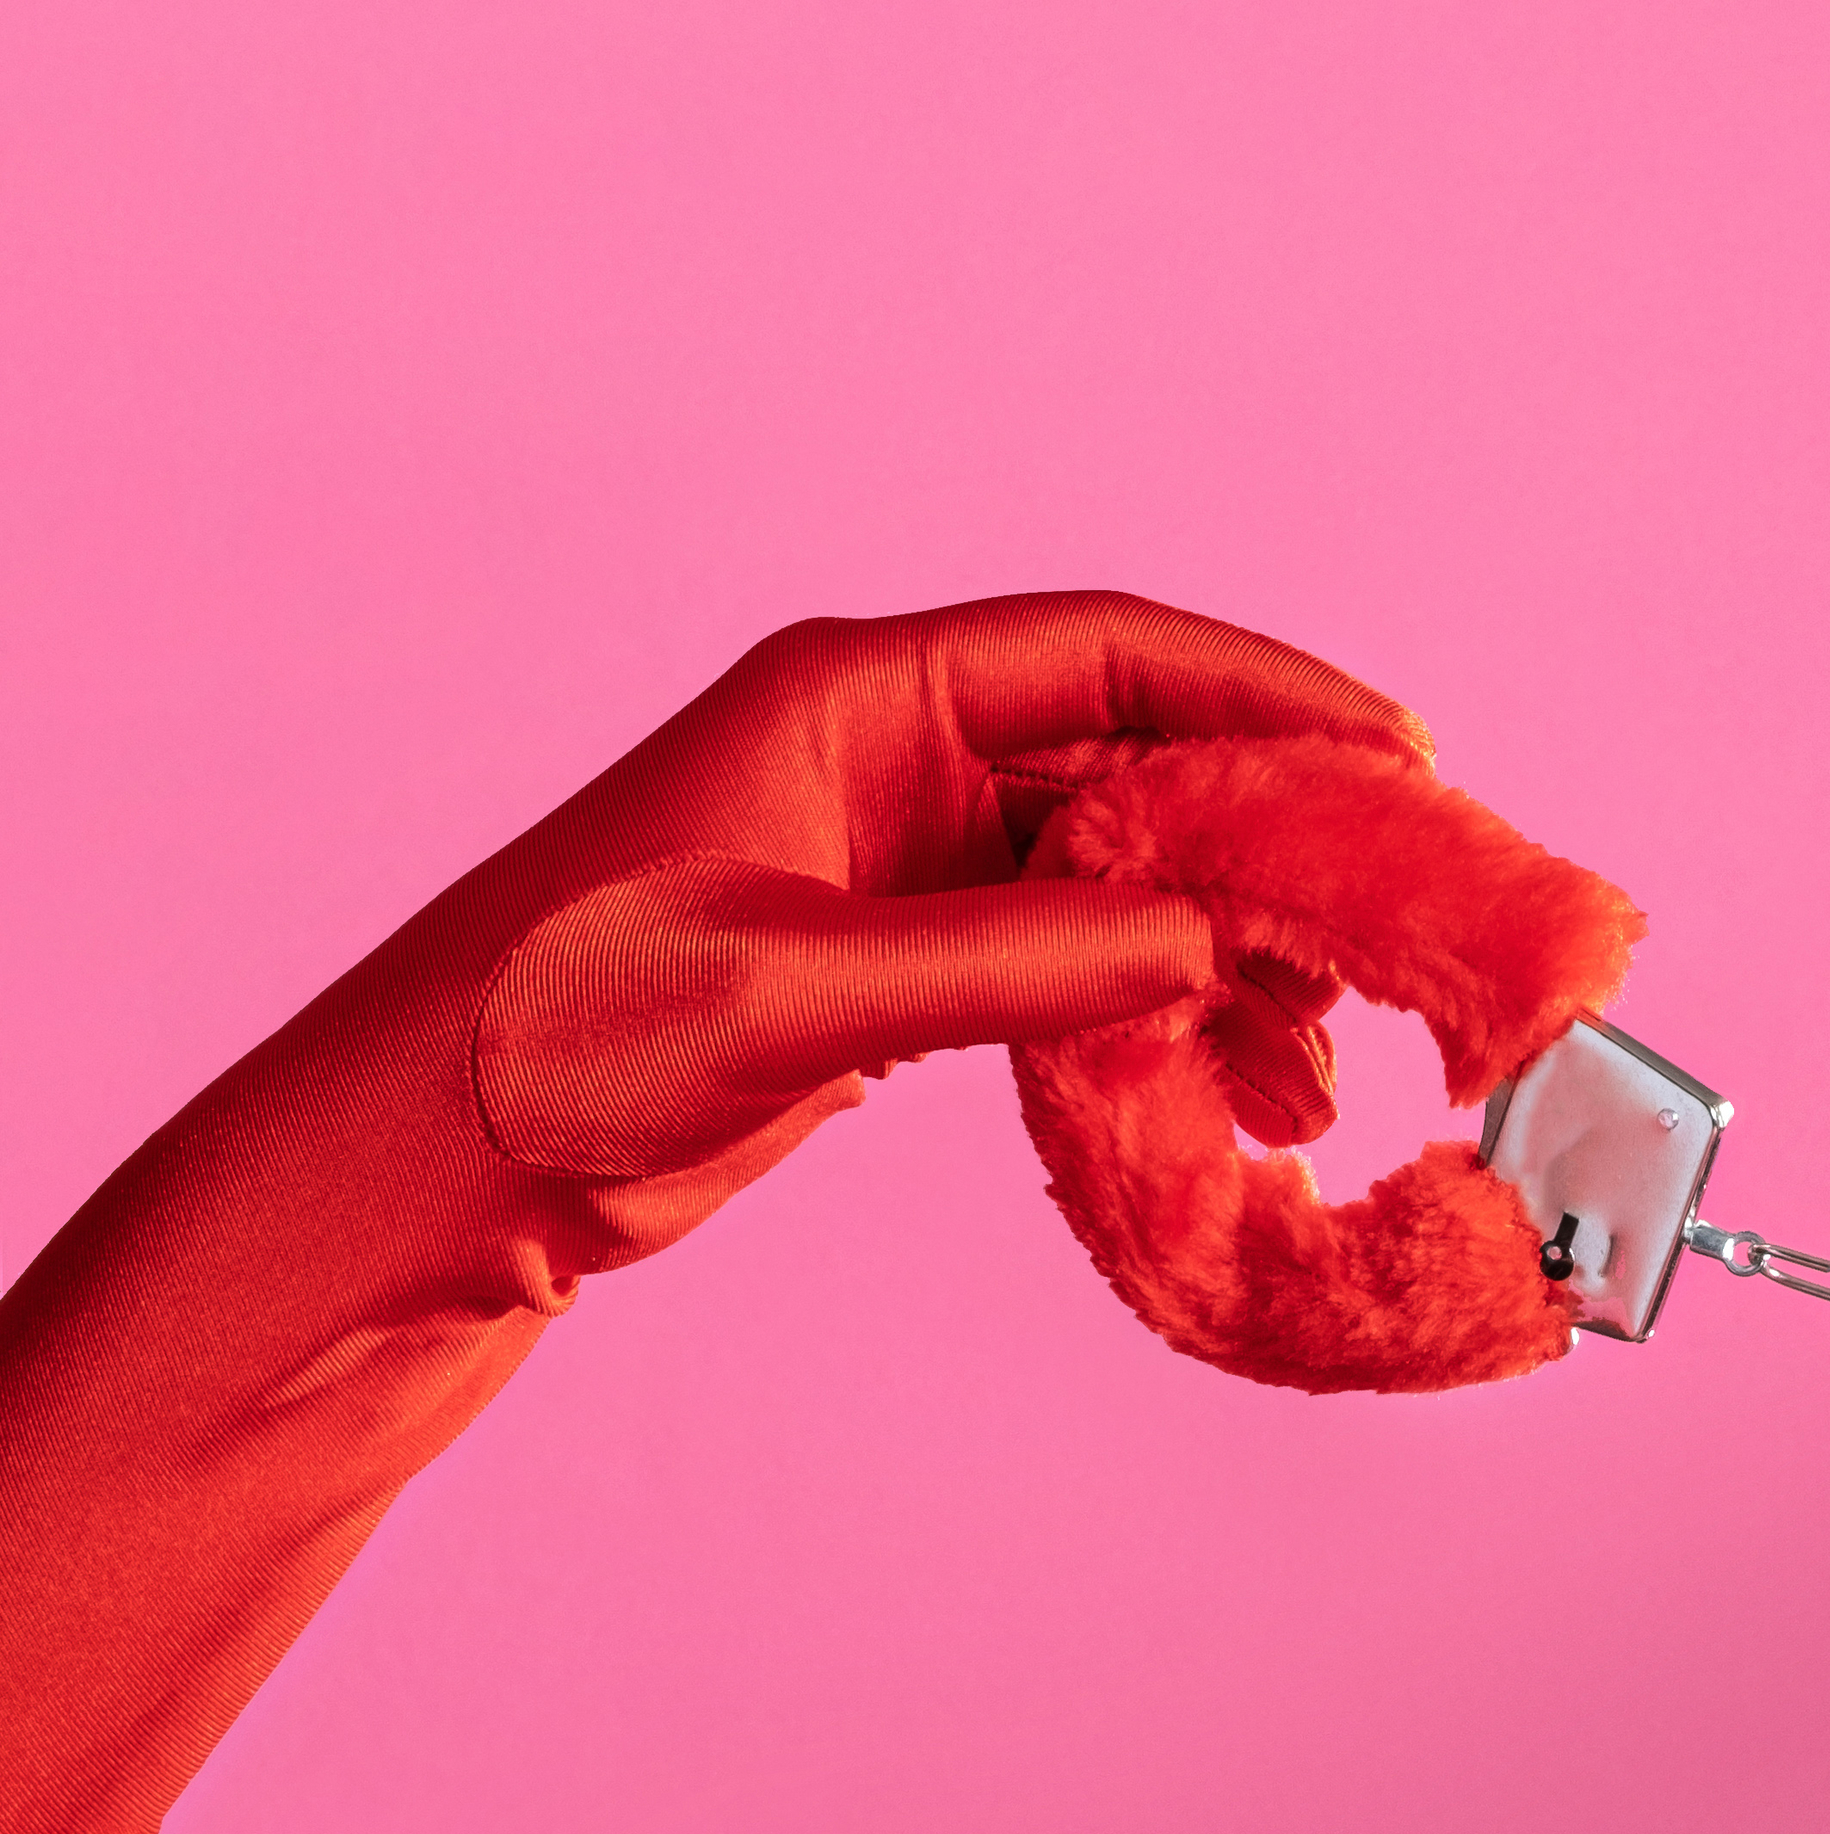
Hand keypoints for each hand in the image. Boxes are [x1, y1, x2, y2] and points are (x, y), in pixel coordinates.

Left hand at [0, 592, 1419, 1833]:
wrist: (418, 1177)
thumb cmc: (556, 1044)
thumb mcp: (795, 994)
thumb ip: (1012, 961)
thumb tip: (1209, 948)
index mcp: (856, 701)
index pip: (1113, 656)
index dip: (1270, 695)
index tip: (1404, 759)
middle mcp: (889, 760)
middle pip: (1141, 766)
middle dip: (1279, 849)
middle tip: (1407, 928)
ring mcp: (895, 869)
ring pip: (1121, 884)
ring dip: (1229, 965)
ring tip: (1320, 1073)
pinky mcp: (891, 973)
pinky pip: (1072, 970)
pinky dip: (1157, 1024)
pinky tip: (1229, 1101)